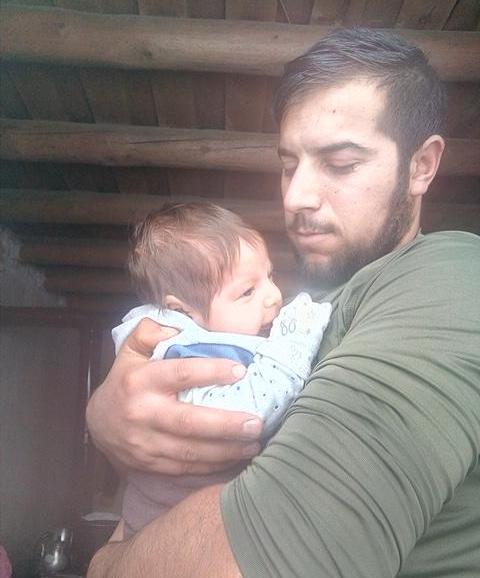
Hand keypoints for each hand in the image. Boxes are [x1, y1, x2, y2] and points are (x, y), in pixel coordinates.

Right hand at [86, 318, 262, 473]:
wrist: (97, 422)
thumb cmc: (125, 380)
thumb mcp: (131, 349)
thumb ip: (150, 332)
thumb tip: (178, 329)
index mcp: (141, 380)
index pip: (180, 374)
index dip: (211, 372)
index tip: (240, 371)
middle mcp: (143, 413)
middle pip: (190, 422)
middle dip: (226, 425)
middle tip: (256, 422)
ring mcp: (145, 443)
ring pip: (191, 452)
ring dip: (226, 451)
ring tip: (254, 443)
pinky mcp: (149, 464)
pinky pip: (185, 469)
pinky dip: (212, 467)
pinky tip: (234, 459)